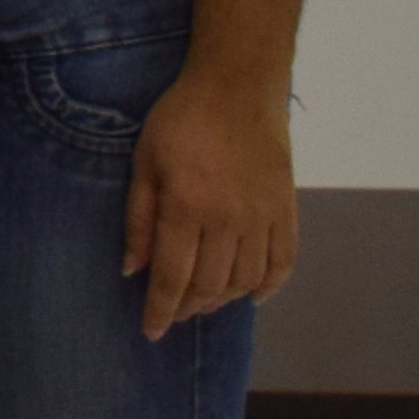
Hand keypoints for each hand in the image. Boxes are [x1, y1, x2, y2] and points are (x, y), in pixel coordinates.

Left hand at [123, 68, 299, 336]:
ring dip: (223, 300)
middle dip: (187, 308)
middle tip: (173, 312)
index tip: (150, 332)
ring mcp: (262, 217)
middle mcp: (228, 220)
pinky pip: (283, 263)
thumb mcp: (144, 162)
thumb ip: (139, 219)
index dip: (160, 310)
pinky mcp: (286, 209)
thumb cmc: (180, 120)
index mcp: (187, 207)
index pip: (172, 277)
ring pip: (245, 282)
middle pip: (209, 286)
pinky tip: (252, 295)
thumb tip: (132, 270)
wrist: (237, 86)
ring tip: (203, 301)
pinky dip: (269, 287)